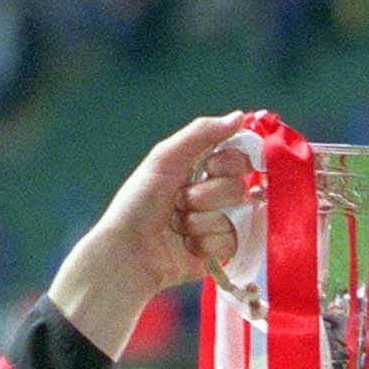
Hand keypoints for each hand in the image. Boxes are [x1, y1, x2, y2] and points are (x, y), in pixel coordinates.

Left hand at [47, 110, 258, 356]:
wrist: (128, 252)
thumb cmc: (138, 203)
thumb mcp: (164, 158)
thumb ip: (202, 133)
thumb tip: (240, 116)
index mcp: (199, 169)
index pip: (238, 158)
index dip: (229, 163)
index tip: (208, 168)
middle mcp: (211, 194)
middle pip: (238, 187)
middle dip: (206, 195)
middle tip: (180, 201)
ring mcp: (217, 224)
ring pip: (236, 216)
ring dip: (201, 221)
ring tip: (178, 226)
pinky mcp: (219, 253)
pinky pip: (232, 243)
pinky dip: (206, 243)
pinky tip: (186, 246)